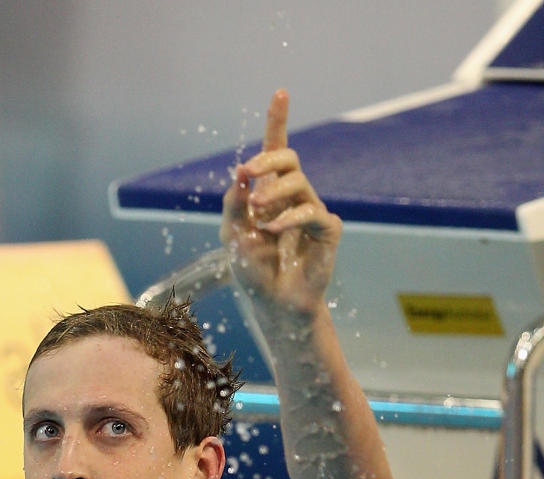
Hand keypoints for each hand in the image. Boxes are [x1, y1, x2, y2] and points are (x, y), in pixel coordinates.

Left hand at [221, 90, 340, 317]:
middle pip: (288, 158)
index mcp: (269, 194)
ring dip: (274, 191)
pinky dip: (289, 219)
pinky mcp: (327, 230)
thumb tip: (240, 173)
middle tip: (248, 172)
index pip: (276, 151)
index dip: (279, 121)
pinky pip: (311, 212)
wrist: (273, 305)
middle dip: (268, 158)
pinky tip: (273, 232)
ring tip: (259, 211)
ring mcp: (312, 211)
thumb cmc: (253, 271)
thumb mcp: (233, 236)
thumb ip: (234, 205)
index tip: (280, 92)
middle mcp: (293, 197)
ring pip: (298, 181)